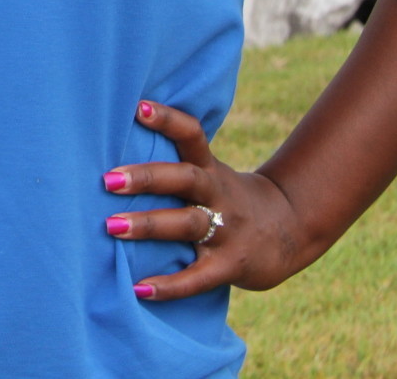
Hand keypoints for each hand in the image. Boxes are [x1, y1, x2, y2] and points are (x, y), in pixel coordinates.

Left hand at [102, 100, 310, 301]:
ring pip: (187, 224)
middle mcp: (218, 195)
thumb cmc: (227, 197)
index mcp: (210, 169)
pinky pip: (197, 277)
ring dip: (149, 225)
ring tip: (111, 227)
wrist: (289, 231)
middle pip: (185, 179)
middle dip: (147, 178)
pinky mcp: (229, 266)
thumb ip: (172, 162)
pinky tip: (139, 288)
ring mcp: (226, 231)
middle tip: (108, 179)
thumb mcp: (210, 173)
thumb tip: (108, 146)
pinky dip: (169, 285)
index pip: (192, 136)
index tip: (139, 107)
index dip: (168, 120)